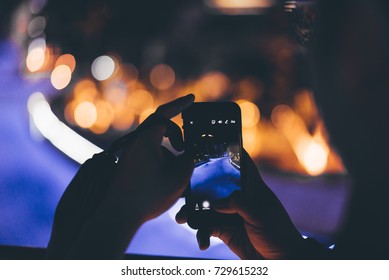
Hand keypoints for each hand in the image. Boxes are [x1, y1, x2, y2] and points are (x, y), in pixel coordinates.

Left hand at [47, 94, 194, 258]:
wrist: (119, 215)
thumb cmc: (148, 195)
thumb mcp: (179, 176)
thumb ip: (189, 159)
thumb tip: (188, 153)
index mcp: (146, 139)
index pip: (165, 113)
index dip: (180, 104)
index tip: (192, 98)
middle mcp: (135, 142)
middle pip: (161, 129)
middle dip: (176, 137)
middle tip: (185, 150)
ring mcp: (130, 153)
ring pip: (156, 145)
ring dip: (168, 155)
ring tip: (173, 176)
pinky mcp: (128, 164)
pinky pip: (149, 155)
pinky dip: (160, 162)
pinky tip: (163, 181)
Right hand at [176, 150, 305, 258]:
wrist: (279, 260)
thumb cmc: (278, 233)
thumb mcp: (260, 213)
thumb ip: (238, 203)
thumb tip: (216, 203)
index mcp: (252, 188)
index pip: (242, 164)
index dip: (230, 151)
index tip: (214, 142)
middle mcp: (239, 198)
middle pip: (216, 185)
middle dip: (198, 186)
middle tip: (183, 186)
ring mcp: (230, 214)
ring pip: (206, 207)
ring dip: (193, 212)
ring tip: (182, 218)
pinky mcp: (225, 230)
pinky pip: (207, 228)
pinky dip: (201, 234)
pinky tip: (202, 242)